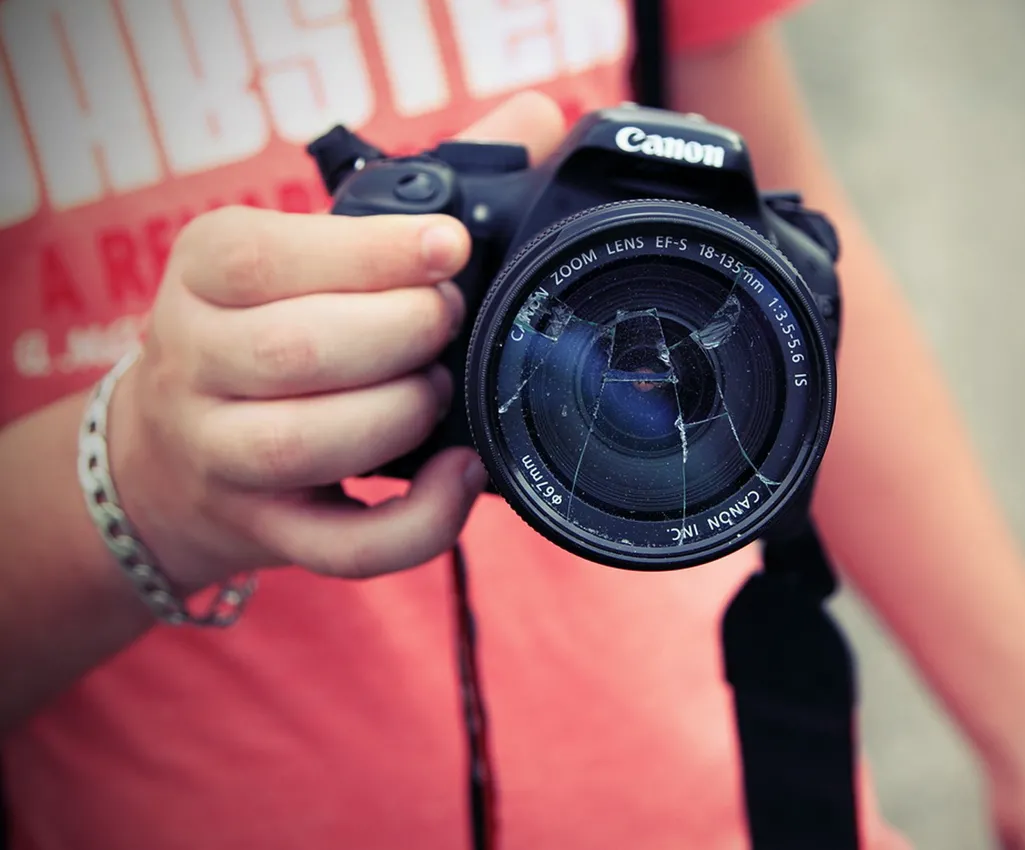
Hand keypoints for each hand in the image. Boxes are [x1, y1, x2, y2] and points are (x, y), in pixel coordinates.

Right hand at [107, 92, 567, 591]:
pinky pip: (340, 548)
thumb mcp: (305, 246)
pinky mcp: (267, 530)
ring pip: (307, 446)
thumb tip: (536, 117)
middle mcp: (198, 361)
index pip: (270, 259)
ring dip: (399, 414)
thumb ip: (414, 187)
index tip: (452, 248)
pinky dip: (415, 524)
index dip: (374, 255)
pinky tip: (460, 478)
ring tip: (439, 388)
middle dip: (401, 333)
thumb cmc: (272, 322)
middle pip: (297, 353)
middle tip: (449, 320)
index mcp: (206, 273)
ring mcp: (224, 455)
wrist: (172, 450)